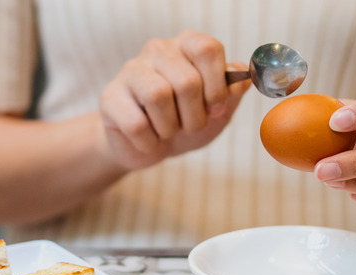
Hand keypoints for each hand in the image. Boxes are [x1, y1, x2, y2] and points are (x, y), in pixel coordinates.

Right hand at [99, 30, 249, 169]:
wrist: (150, 146)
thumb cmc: (185, 122)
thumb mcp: (217, 111)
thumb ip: (233, 93)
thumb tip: (245, 79)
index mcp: (188, 46)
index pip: (208, 49)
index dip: (217, 86)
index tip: (216, 108)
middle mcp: (159, 50)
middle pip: (186, 81)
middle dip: (195, 116)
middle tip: (190, 126)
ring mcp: (131, 70)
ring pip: (158, 97)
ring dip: (171, 127)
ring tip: (168, 131)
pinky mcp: (110, 96)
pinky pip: (136, 123)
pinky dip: (149, 141)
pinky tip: (149, 139)